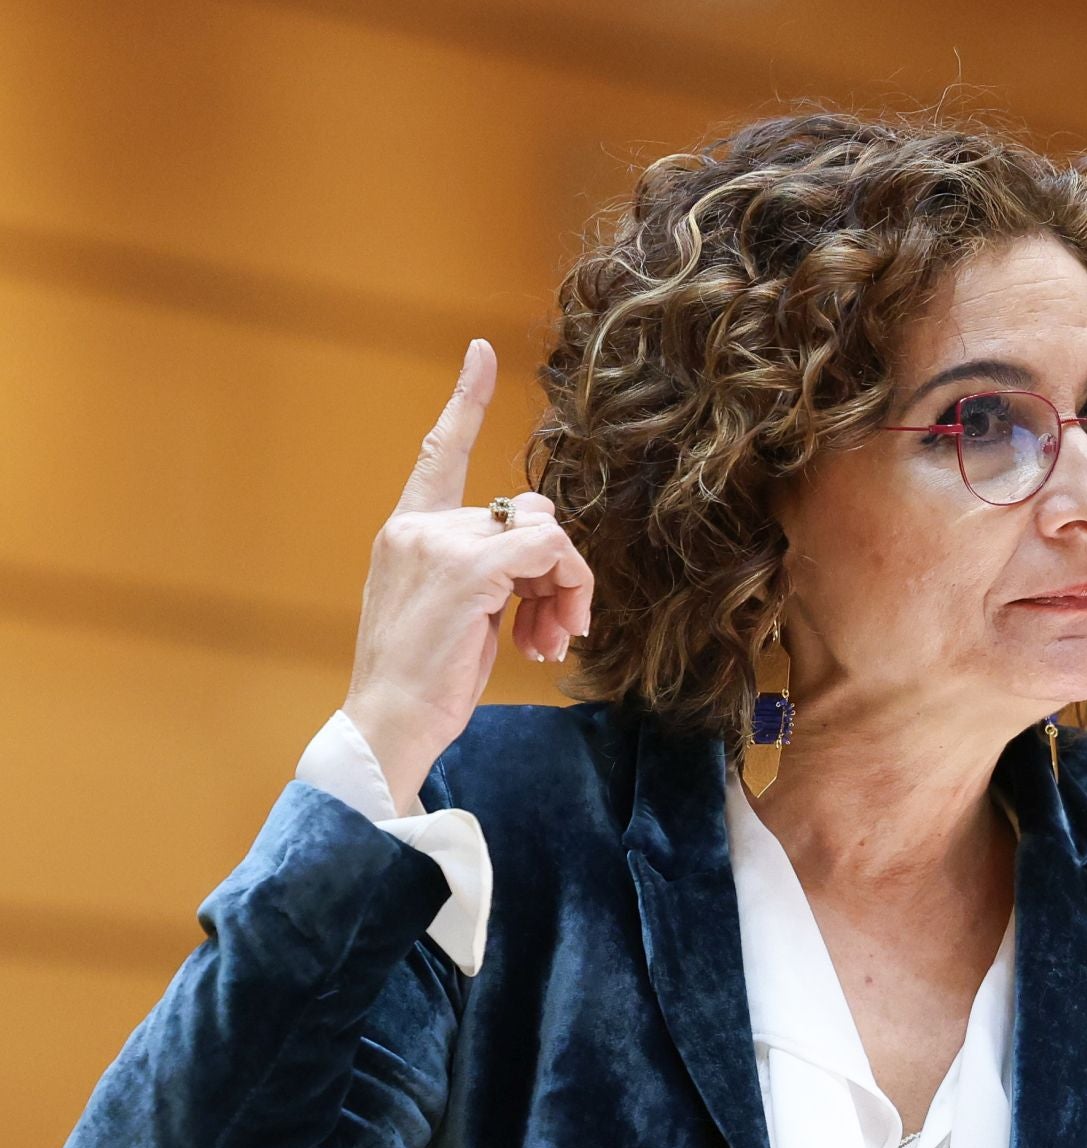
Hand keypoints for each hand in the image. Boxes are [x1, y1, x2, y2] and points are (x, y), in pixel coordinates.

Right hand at [342, 339, 593, 808]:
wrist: (387, 725)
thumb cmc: (423, 681)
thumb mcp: (457, 612)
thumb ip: (489, 569)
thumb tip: (545, 550)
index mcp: (407, 533)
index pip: (437, 454)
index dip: (464, 401)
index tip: (482, 353)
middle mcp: (418, 528)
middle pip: (525, 513)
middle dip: (556, 571)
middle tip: (555, 629)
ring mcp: (440, 546)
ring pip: (544, 531)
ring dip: (567, 586)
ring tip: (552, 639)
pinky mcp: (469, 572)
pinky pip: (549, 551)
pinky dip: (569, 589)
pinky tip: (549, 637)